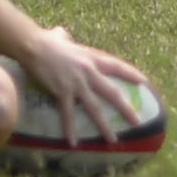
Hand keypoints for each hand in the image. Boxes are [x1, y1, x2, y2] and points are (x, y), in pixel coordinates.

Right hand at [19, 26, 146, 146]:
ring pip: (94, 107)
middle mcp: (88, 71)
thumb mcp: (61, 36)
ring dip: (104, 125)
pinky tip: (73, 143)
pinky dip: (70, 128)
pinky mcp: (62, 90)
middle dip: (125, 108)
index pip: (116, 66)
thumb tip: (63, 34)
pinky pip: (68, 113)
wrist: (32, 45)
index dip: (131, 74)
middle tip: (137, 122)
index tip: (144, 83)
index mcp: (91, 57)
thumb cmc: (46, 40)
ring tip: (113, 139)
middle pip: (112, 92)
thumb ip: (66, 37)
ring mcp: (76, 82)